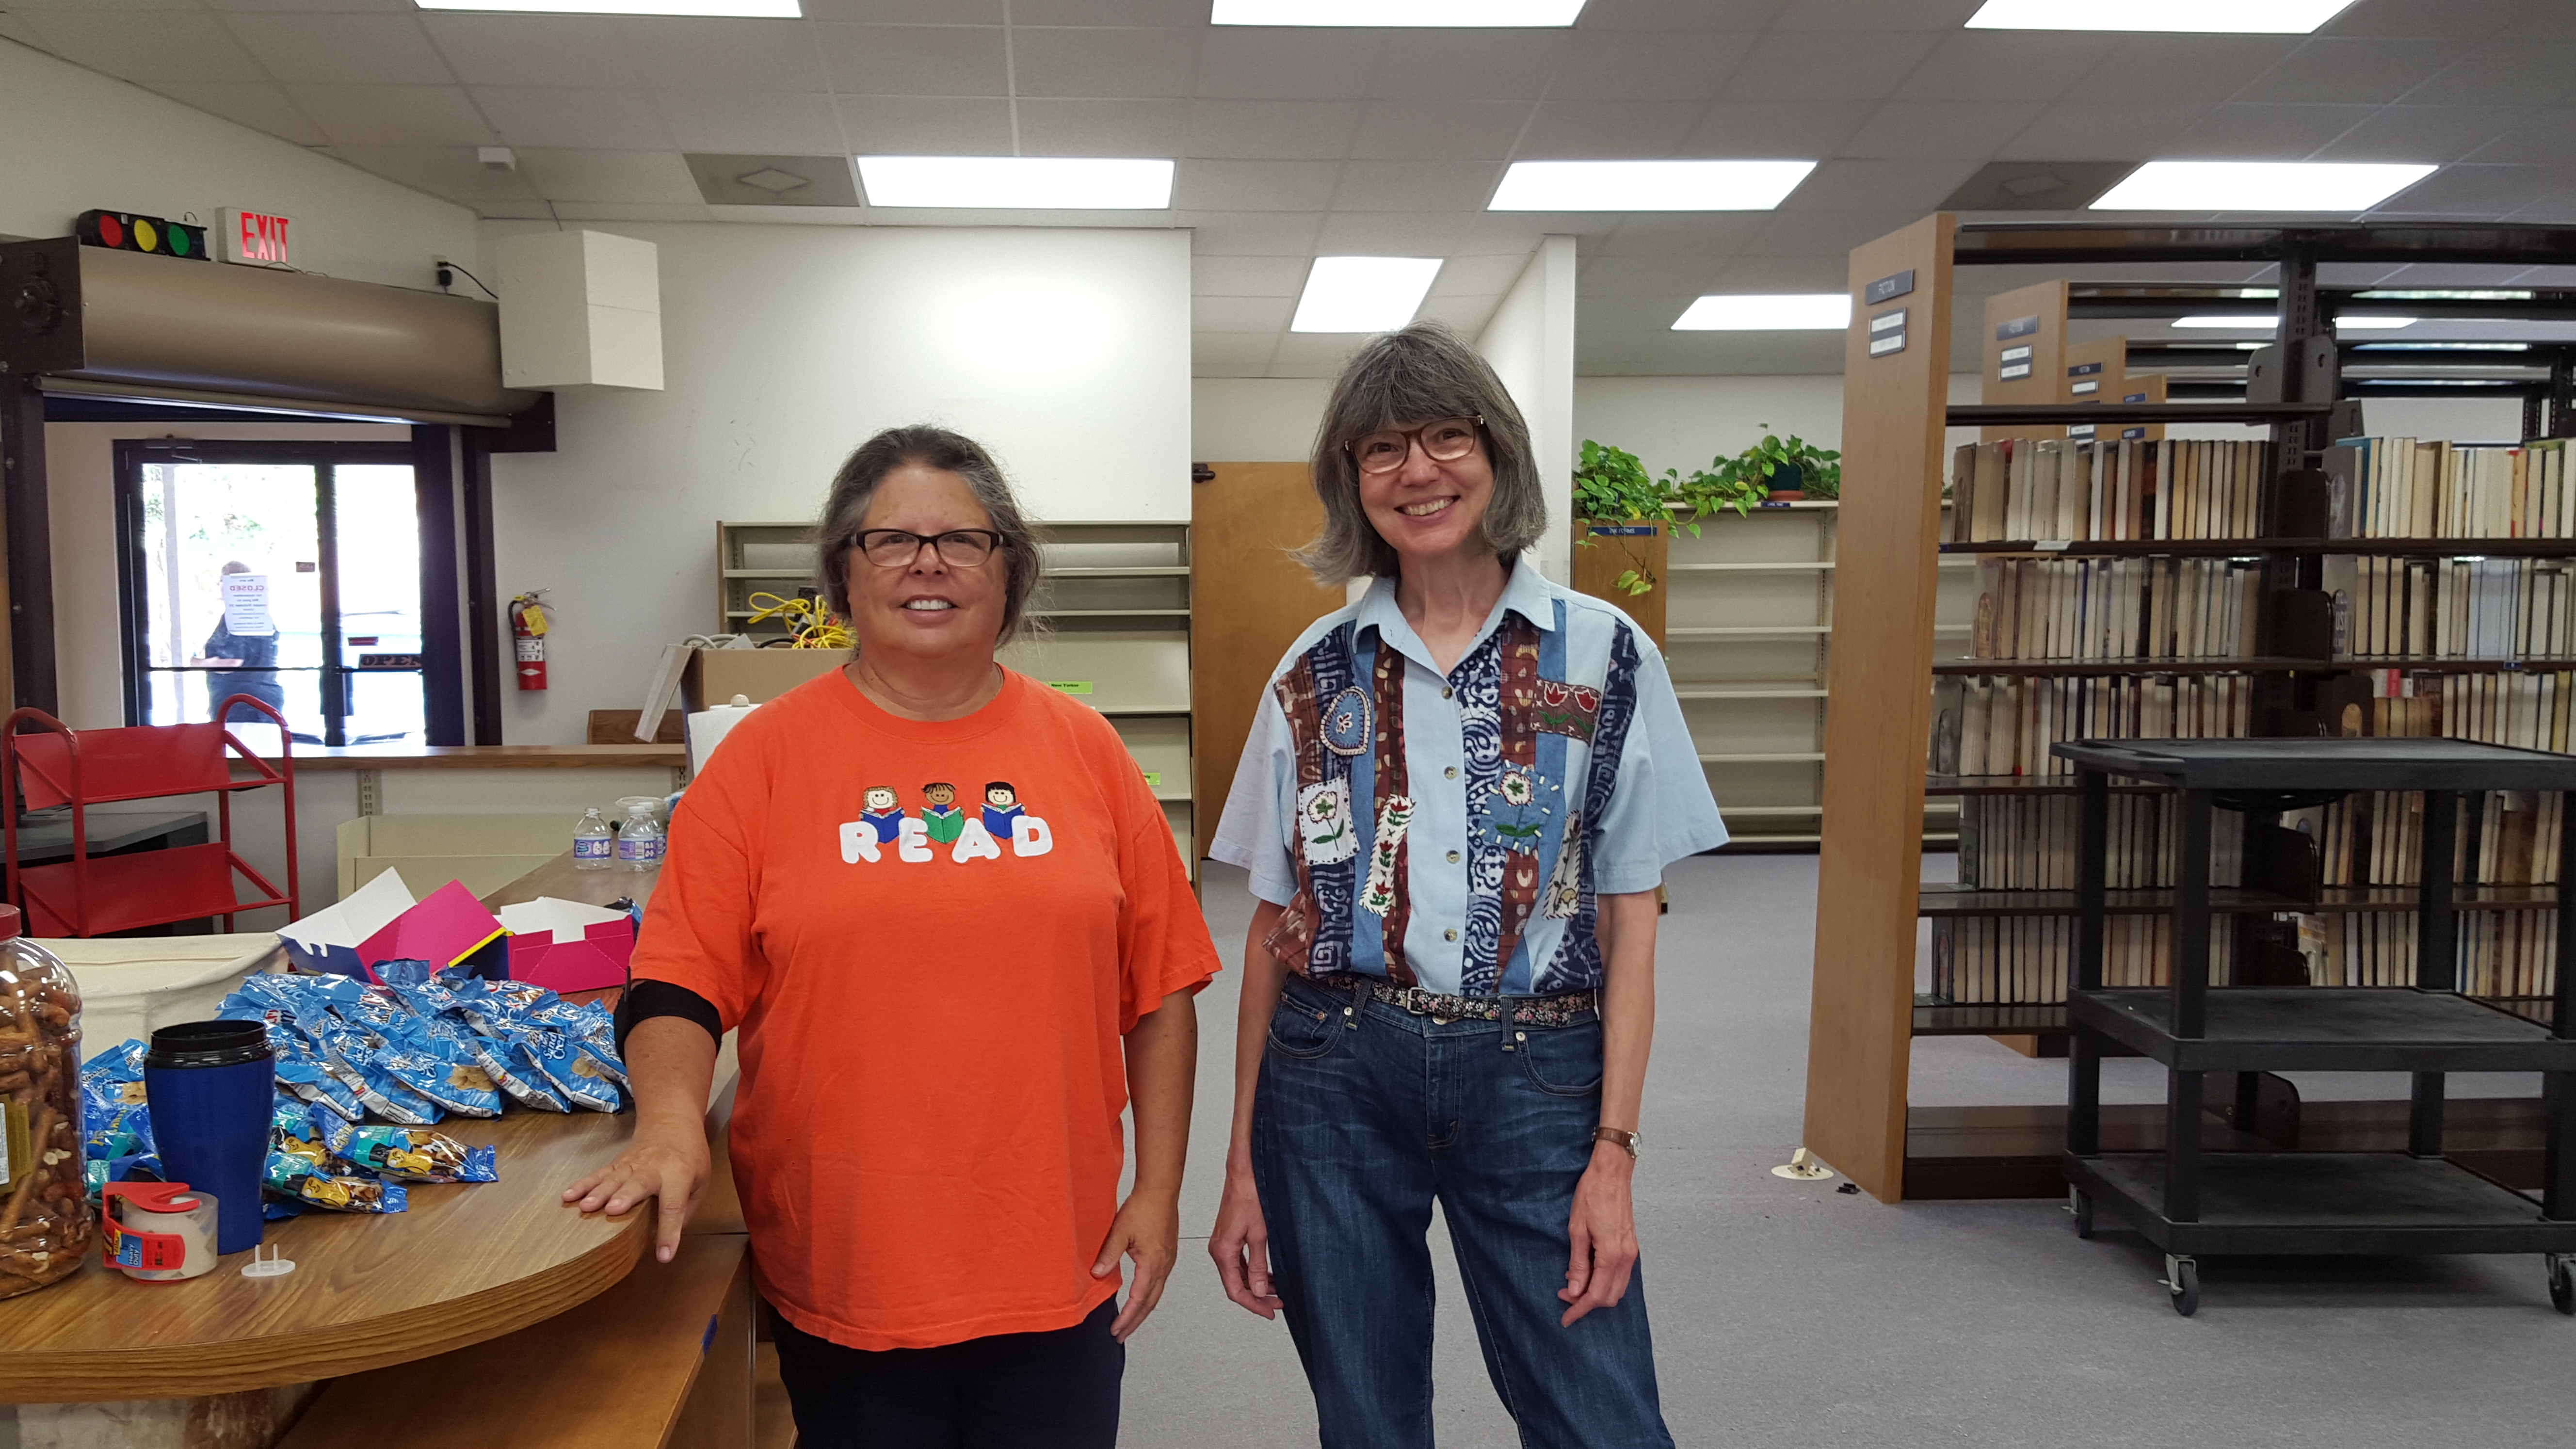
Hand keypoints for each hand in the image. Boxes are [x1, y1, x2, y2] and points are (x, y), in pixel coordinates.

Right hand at [561, 1124, 708, 1264]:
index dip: (669, 1231)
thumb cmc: (689, 1157)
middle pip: (638, 1184)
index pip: (674, 1205)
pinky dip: (582, 1184)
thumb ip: (686, 1210)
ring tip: (585, 1208)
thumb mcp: (701, 1182)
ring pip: (614, 1178)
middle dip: (625, 1197)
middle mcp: (653, 1168)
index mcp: (679, 1174)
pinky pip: (598, 1174)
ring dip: (599, 1192)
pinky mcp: (617, 1163)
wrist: (672, 1122)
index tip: (664, 1255)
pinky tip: (567, 1196)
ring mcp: (632, 1164)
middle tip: (612, 1210)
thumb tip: (666, 1239)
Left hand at [1093, 1188, 1179, 1342]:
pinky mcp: (1168, 1253)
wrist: (1161, 1189)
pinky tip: (1142, 1295)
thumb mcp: (1120, 1232)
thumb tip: (1097, 1275)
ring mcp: (1168, 1260)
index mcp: (1153, 1264)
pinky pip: (1159, 1282)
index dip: (1127, 1318)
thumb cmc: (1145, 1206)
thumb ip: (1108, 1255)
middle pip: (1150, 1303)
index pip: (1138, 1300)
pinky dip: (1149, 1295)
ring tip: (1130, 1320)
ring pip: (1156, 1294)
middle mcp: (1164, 1265)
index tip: (1117, 1330)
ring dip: (1143, 1310)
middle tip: (1122, 1334)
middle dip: (1135, 1321)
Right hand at [1209, 1159, 1280, 1318]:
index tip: (1269, 1312)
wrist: (1245, 1172)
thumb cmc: (1250, 1195)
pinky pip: (1239, 1262)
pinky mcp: (1229, 1236)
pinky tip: (1266, 1274)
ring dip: (1256, 1284)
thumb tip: (1257, 1290)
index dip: (1254, 1304)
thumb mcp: (1259, 1235)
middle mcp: (1219, 1249)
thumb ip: (1258, 1265)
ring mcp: (1223, 1243)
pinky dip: (1253, 1271)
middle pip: (1236, 1284)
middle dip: (1257, 1296)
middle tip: (1277, 1303)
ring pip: (1238, 1274)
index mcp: (1223, 1251)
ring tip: (1276, 1289)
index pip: (1235, 1290)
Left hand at [1558, 1141, 1638, 1326]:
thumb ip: (1578, 1264)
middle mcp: (1626, 1257)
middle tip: (1564, 1297)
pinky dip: (1604, 1280)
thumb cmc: (1592, 1195)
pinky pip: (1620, 1275)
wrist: (1612, 1172)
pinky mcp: (1631, 1246)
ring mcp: (1631, 1252)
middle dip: (1587, 1303)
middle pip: (1610, 1297)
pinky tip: (1587, 1272)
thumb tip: (1574, 1291)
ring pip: (1617, 1288)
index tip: (1566, 1318)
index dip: (1580, 1310)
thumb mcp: (1577, 1230)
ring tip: (1572, 1284)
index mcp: (1612, 1255)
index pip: (1597, 1295)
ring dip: (1596, 1292)